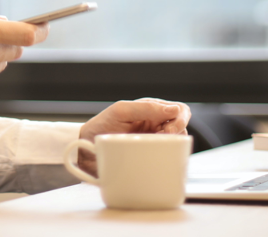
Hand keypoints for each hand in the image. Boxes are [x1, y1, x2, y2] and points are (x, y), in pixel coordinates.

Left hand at [76, 99, 191, 176]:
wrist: (85, 149)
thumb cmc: (101, 126)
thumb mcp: (121, 111)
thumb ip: (146, 108)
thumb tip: (174, 110)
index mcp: (151, 110)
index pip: (179, 110)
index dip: (180, 118)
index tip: (168, 128)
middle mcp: (156, 125)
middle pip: (182, 127)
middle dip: (178, 132)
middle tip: (163, 137)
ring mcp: (154, 142)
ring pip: (177, 143)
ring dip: (172, 145)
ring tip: (155, 147)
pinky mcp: (151, 157)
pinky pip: (167, 158)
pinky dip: (167, 158)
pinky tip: (157, 159)